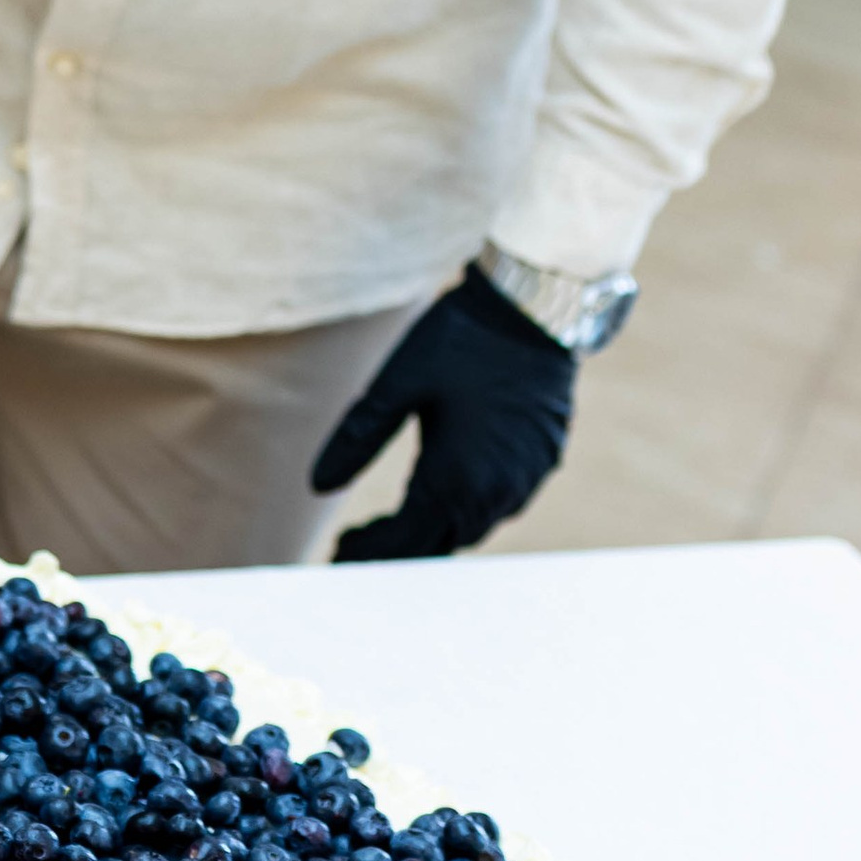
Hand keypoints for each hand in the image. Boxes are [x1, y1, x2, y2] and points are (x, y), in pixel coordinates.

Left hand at [311, 267, 575, 559]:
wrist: (534, 309)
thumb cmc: (460, 340)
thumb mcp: (396, 384)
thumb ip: (356, 439)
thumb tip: (318, 484)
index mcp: (454, 479)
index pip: (405, 542)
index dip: (370, 552)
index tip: (342, 550)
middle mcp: (495, 491)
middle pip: (438, 543)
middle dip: (399, 547)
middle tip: (360, 538)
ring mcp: (525, 479)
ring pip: (471, 527)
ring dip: (434, 529)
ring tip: (395, 522)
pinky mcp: (542, 461)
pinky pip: (499, 505)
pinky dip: (466, 509)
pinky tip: (445, 491)